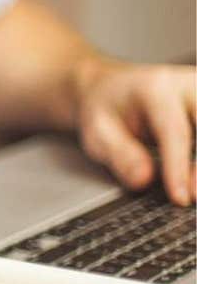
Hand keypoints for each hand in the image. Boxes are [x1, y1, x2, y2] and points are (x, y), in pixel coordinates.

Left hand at [75, 59, 195, 204]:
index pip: (175, 131)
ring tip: (196, 190)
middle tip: (195, 196)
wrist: (111, 88)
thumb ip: (119, 155)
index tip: (180, 197)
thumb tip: (143, 179)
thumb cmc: (105, 110)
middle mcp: (188, 85)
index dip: (179, 167)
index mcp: (156, 88)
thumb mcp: (96, 132)